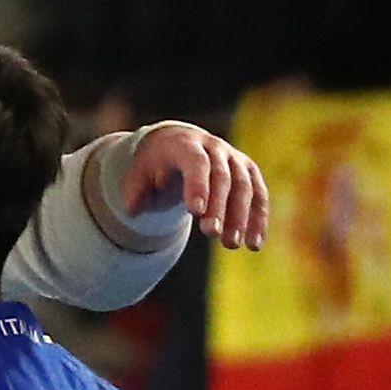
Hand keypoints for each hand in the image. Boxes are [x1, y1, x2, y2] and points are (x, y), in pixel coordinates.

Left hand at [120, 122, 270, 251]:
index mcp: (186, 144)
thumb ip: (135, 190)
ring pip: (244, 187)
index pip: (196, 163)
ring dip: (240, 217)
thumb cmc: (156, 164)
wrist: (178, 145)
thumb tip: (132, 210)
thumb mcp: (139, 173)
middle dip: (219, 207)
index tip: (195, 212)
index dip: (197, 185)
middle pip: (223, 177)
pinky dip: (258, 219)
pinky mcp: (248, 173)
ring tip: (232, 245)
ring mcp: (235, 159)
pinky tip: (254, 245)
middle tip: (211, 234)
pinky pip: (258, 196)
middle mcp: (215, 148)